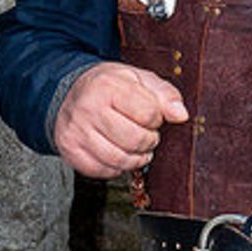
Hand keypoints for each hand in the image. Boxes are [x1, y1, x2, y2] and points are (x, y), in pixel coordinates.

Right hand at [53, 62, 187, 177]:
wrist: (70, 92)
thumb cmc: (109, 87)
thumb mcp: (139, 79)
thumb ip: (165, 94)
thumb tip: (181, 115)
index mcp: (108, 86)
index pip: (148, 113)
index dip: (156, 118)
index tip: (151, 115)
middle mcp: (88, 108)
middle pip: (135, 140)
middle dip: (149, 141)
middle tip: (146, 134)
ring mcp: (76, 131)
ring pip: (119, 160)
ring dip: (136, 158)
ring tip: (136, 146)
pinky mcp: (70, 150)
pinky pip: (103, 171)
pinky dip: (116, 168)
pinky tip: (117, 153)